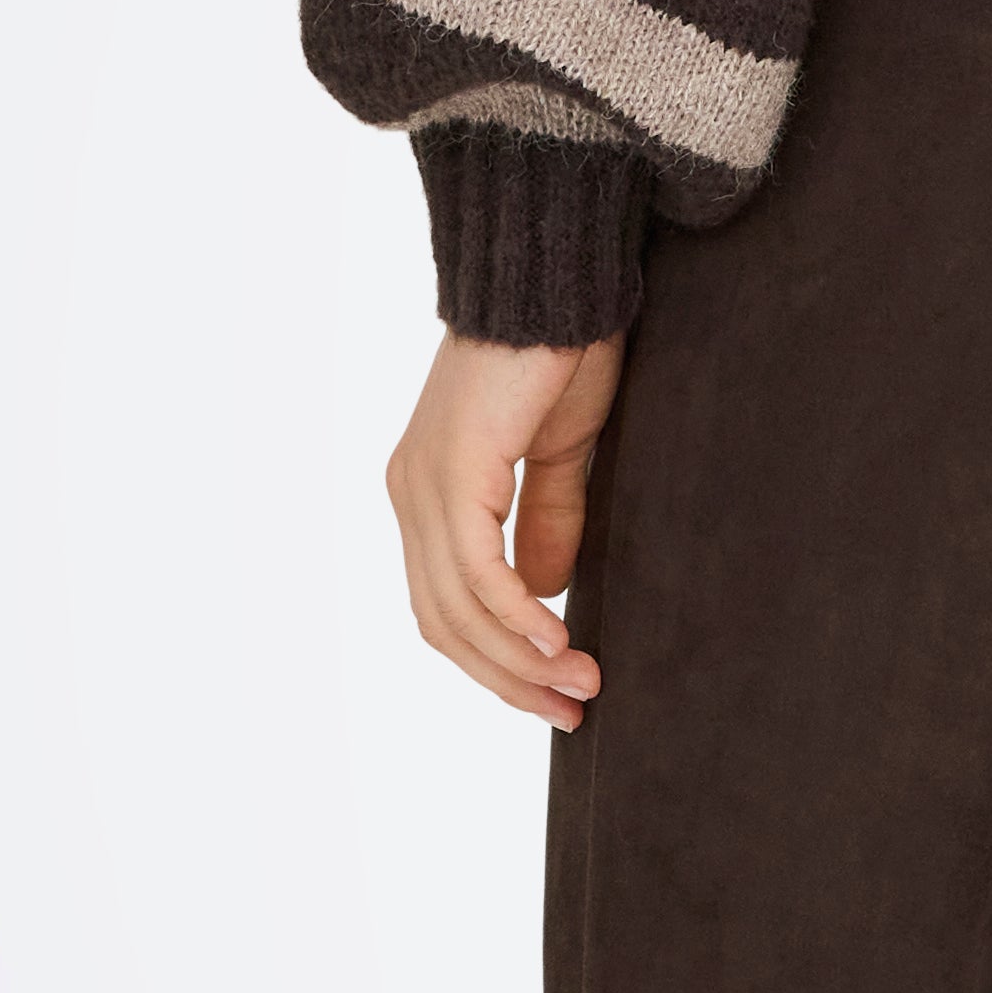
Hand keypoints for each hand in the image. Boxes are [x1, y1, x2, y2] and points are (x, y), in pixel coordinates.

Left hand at [388, 325, 625, 722]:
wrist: (552, 281)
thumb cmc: (559, 351)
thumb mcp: (561, 455)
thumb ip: (547, 522)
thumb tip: (546, 595)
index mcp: (431, 492)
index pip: (447, 605)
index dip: (497, 659)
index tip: (556, 694)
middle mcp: (412, 494)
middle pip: (444, 622)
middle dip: (508, 678)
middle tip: (571, 711)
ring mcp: (422, 486)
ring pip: (457, 608)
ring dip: (520, 659)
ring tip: (580, 686)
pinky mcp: (452, 474)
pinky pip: (478, 572)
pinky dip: (517, 617)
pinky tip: (557, 643)